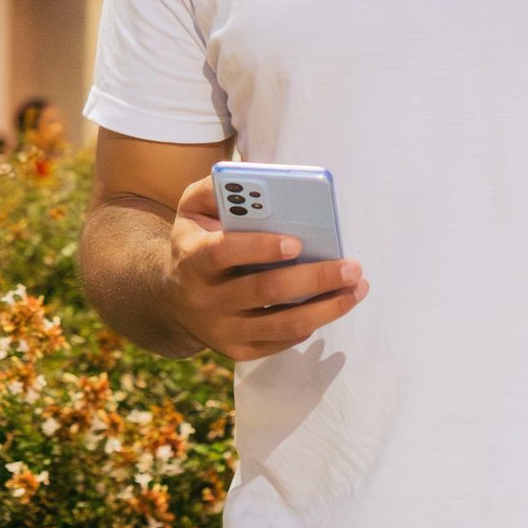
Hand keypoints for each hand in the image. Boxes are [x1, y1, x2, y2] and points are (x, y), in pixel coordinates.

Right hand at [163, 175, 368, 361]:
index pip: (224, 251)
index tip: (297, 242)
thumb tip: (257, 177)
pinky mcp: (237, 351)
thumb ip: (218, 188)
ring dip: (326, 308)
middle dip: (314, 278)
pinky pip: (280, 341)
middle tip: (351, 267)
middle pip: (264, 290)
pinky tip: (333, 305)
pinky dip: (311, 324)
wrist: (170, 296)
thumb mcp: (194, 207)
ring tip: (356, 289)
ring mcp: (221, 330)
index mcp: (193, 257)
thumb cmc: (196, 240)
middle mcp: (204, 298)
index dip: (260, 247)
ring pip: (280, 324)